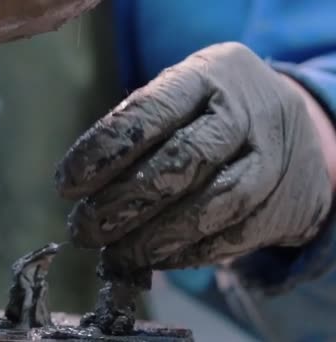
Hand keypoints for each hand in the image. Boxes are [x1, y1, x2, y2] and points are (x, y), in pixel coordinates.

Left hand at [55, 42, 333, 279]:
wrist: (296, 130)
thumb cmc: (211, 114)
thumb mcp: (180, 99)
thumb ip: (139, 134)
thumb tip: (82, 191)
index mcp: (206, 75)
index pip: (151, 110)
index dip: (105, 151)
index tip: (66, 185)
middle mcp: (244, 111)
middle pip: (182, 158)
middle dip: (124, 200)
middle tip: (84, 229)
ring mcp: (272, 157)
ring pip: (214, 201)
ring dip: (157, 236)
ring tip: (116, 255)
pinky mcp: (287, 201)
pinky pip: (236, 235)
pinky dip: (190, 253)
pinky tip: (155, 260)